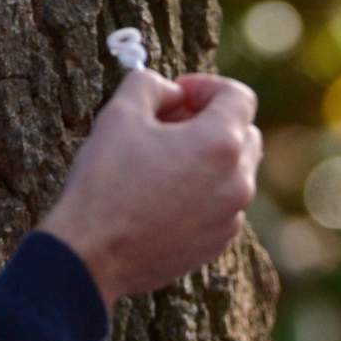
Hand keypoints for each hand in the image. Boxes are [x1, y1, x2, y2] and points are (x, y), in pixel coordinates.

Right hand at [39, 69, 261, 309]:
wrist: (95, 255)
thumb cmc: (106, 183)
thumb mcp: (120, 113)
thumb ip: (152, 85)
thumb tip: (171, 94)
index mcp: (221, 144)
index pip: (239, 97)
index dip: (207, 87)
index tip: (178, 95)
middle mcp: (238, 183)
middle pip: (245, 135)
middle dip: (212, 122)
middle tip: (170, 126)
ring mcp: (230, 219)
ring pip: (235, 174)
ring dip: (209, 160)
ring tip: (164, 163)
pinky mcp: (216, 245)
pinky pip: (222, 207)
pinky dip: (204, 193)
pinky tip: (165, 197)